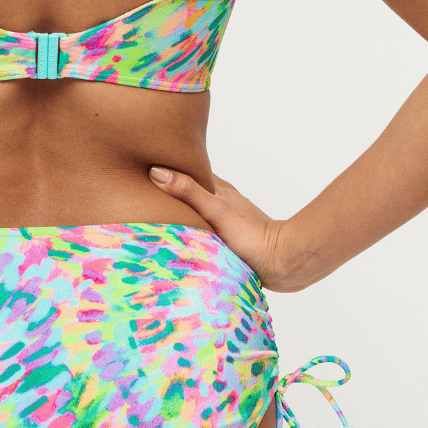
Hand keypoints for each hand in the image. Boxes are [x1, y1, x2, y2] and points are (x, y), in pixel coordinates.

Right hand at [149, 167, 304, 291]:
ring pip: (199, 214)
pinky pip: (204, 233)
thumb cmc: (251, 235)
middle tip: (145, 194)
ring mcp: (227, 224)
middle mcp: (223, 204)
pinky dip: (192, 233)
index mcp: (220, 190)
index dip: (172, 167)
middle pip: (193, 193)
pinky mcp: (229, 243)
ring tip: (156, 218)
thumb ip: (189, 192)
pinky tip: (181, 241)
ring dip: (182, 215)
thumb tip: (156, 171)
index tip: (148, 165)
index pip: (192, 171)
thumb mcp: (216, 210)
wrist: (282, 262)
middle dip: (173, 193)